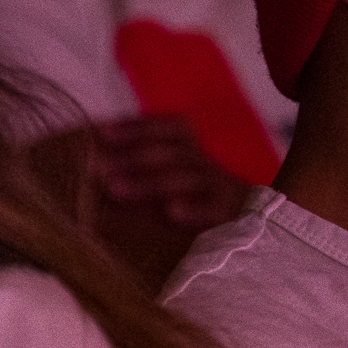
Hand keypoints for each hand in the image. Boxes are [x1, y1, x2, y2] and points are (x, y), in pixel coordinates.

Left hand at [91, 115, 249, 229]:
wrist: (252, 219)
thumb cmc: (199, 198)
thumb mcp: (172, 179)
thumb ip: (141, 171)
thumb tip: (95, 166)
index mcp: (192, 149)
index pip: (166, 128)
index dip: (135, 127)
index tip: (102, 133)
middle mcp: (205, 163)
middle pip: (170, 152)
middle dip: (131, 157)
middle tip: (96, 167)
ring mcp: (219, 187)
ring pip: (184, 178)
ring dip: (147, 182)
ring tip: (113, 189)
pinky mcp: (229, 213)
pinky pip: (212, 209)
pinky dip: (194, 209)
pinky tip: (172, 212)